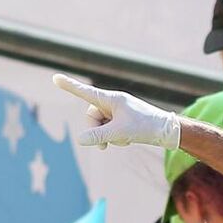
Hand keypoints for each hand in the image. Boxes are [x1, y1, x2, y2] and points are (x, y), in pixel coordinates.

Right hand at [53, 74, 180, 149]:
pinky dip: (117, 137)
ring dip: (109, 136)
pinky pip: (111, 129)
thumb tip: (80, 139)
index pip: (85, 92)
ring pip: (101, 125)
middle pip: (92, 117)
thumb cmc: (145, 127)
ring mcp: (118, 111)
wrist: (167, 131)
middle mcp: (113, 102)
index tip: (55, 78)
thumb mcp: (119, 133)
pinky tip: (129, 139)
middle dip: (97, 131)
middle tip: (106, 144)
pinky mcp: (123, 119)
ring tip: (125, 139)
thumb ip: (98, 136)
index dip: (69, 86)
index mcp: (111, 99)